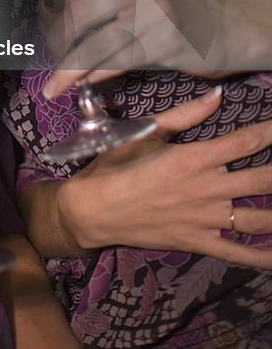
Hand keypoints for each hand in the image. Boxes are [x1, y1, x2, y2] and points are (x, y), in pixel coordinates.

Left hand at [41, 0, 248, 97]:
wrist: (230, 30)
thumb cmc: (180, 8)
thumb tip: (58, 10)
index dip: (50, 3)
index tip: (39, 22)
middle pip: (79, 12)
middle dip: (57, 40)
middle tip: (49, 56)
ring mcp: (154, 12)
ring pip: (94, 43)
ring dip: (69, 68)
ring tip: (55, 83)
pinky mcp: (162, 43)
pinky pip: (114, 62)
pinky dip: (94, 76)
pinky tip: (83, 84)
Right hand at [56, 90, 271, 267]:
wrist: (94, 209)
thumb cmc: (116, 165)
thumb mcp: (146, 132)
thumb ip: (185, 115)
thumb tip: (217, 93)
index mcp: (194, 157)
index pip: (244, 142)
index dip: (270, 132)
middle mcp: (207, 188)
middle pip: (262, 179)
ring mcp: (206, 219)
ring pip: (258, 217)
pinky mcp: (199, 242)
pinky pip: (238, 253)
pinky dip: (263, 256)